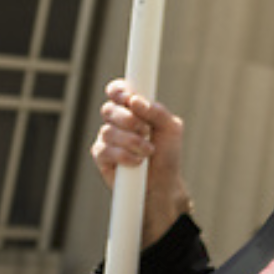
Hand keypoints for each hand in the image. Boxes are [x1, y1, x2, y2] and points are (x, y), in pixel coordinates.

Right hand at [93, 80, 190, 243]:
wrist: (163, 183)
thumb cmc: (167, 153)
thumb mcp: (171, 129)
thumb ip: (157, 112)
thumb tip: (136, 101)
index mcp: (133, 109)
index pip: (118, 91)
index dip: (119, 90)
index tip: (129, 97)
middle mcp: (117, 121)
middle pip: (109, 109)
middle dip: (129, 120)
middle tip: (146, 130)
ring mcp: (107, 138)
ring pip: (108, 131)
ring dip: (132, 141)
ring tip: (148, 150)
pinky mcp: (102, 157)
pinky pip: (105, 150)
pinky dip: (124, 156)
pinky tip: (137, 162)